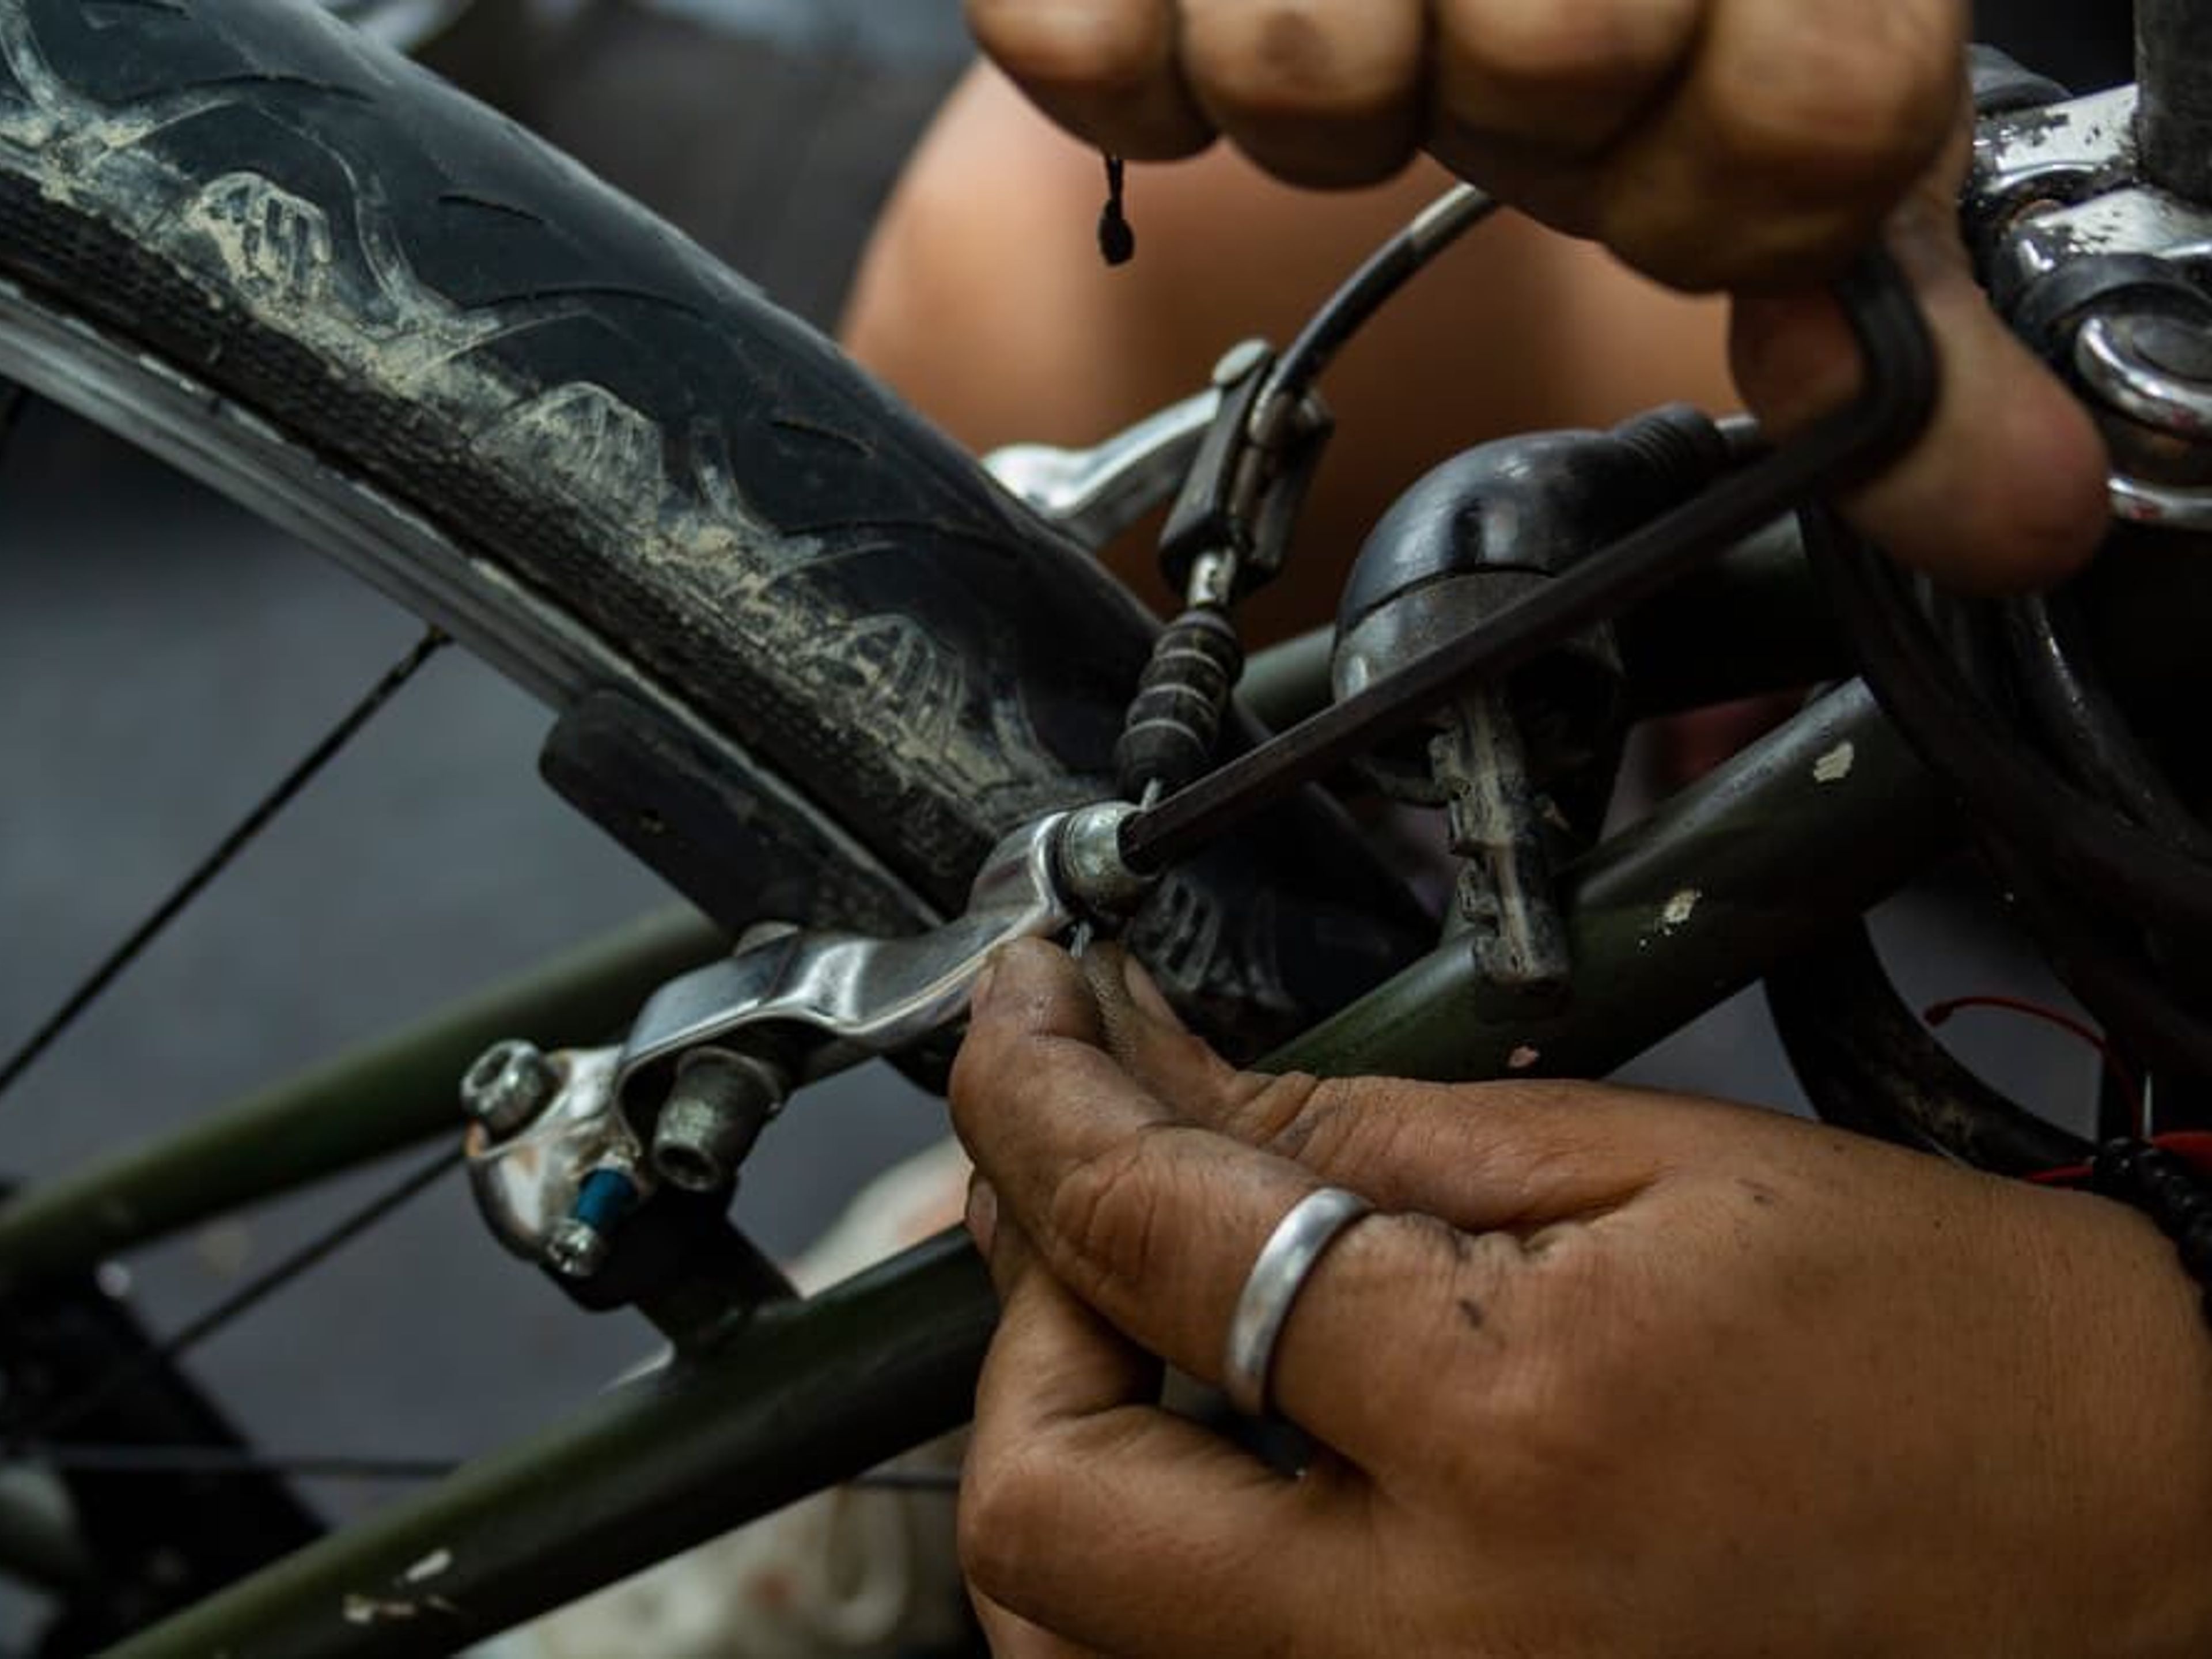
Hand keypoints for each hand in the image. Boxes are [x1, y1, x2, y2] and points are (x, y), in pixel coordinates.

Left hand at [949, 940, 2211, 1656]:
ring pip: (1078, 1624)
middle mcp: (1437, 1644)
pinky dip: (1150, 1542)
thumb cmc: (1954, 1359)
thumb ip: (1367, 1125)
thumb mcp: (1652, 1161)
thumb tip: (1163, 1072)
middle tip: (1071, 1162)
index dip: (1039, 1093)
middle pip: (1046, 1499)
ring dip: (1063, 1431)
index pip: (1149, 1236)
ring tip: (1127, 1282)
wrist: (2130, 1544)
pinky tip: (1210, 1421)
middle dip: (1015, 1301)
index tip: (1022, 1017)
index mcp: (1507, 1433)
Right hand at [963, 0, 2109, 590]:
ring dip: (1330, 92)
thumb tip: (2012, 519)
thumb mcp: (1781, 109)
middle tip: (1503, 52)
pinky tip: (1198, 0)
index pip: (1800, 118)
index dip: (1730, 195)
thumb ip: (1886, 315)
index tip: (1677, 160)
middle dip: (1517, 117)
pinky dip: (1126, 72)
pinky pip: (1091, 55)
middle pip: (1549, 60)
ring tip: (1368, 14)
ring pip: (1306, 73)